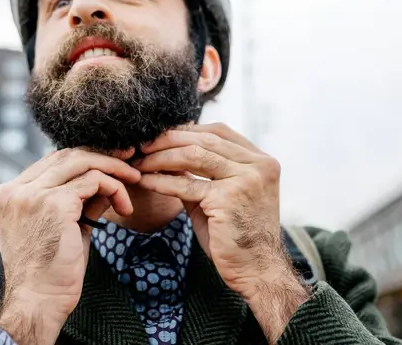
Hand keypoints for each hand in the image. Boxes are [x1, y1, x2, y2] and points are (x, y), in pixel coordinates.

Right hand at [0, 148, 139, 343]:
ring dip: (114, 170)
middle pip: (67, 155)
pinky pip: (94, 181)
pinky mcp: (54, 203)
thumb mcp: (63, 226)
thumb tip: (105, 178)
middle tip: (130, 161)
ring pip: (82, 162)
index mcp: (9, 193)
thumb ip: (78, 199)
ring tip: (134, 181)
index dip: (85, 157)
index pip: (52, 161)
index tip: (113, 162)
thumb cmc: (51, 271)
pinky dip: (115, 189)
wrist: (39, 302)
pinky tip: (125, 208)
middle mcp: (16, 190)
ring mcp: (32, 194)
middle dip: (103, 155)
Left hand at [133, 123, 293, 298]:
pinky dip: (161, 180)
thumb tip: (168, 153)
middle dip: (169, 140)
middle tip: (143, 145)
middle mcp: (259, 165)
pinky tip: (145, 181)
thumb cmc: (237, 236)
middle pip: (205, 139)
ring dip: (161, 157)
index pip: (219, 131)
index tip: (161, 136)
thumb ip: (202, 173)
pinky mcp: (228, 198)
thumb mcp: (223, 196)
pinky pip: (186, 183)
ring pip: (194, 155)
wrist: (257, 270)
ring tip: (140, 162)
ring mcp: (246, 179)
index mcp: (261, 161)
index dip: (187, 130)